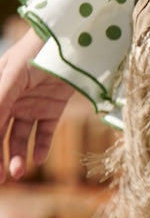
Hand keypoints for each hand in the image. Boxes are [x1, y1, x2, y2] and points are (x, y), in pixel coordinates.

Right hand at [0, 30, 74, 180]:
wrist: (74, 38)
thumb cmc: (37, 49)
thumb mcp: (12, 74)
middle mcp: (11, 99)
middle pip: (1, 134)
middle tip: (1, 180)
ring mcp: (32, 104)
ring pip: (21, 137)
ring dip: (18, 156)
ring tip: (21, 171)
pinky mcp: (53, 107)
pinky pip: (44, 132)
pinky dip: (41, 146)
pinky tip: (39, 158)